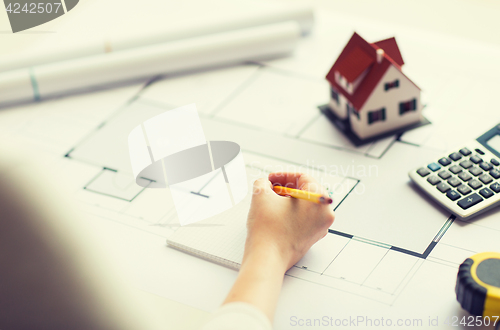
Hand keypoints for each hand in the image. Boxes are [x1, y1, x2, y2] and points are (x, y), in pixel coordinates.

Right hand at [223, 172, 334, 320]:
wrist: (267, 259)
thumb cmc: (268, 230)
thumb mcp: (261, 195)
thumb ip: (263, 183)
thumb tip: (264, 184)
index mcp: (319, 200)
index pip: (303, 178)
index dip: (283, 176)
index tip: (271, 179)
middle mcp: (325, 214)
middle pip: (307, 191)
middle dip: (286, 188)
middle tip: (271, 189)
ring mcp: (320, 228)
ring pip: (305, 206)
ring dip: (288, 201)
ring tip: (270, 202)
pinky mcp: (311, 238)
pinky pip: (304, 219)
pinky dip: (291, 213)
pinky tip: (275, 215)